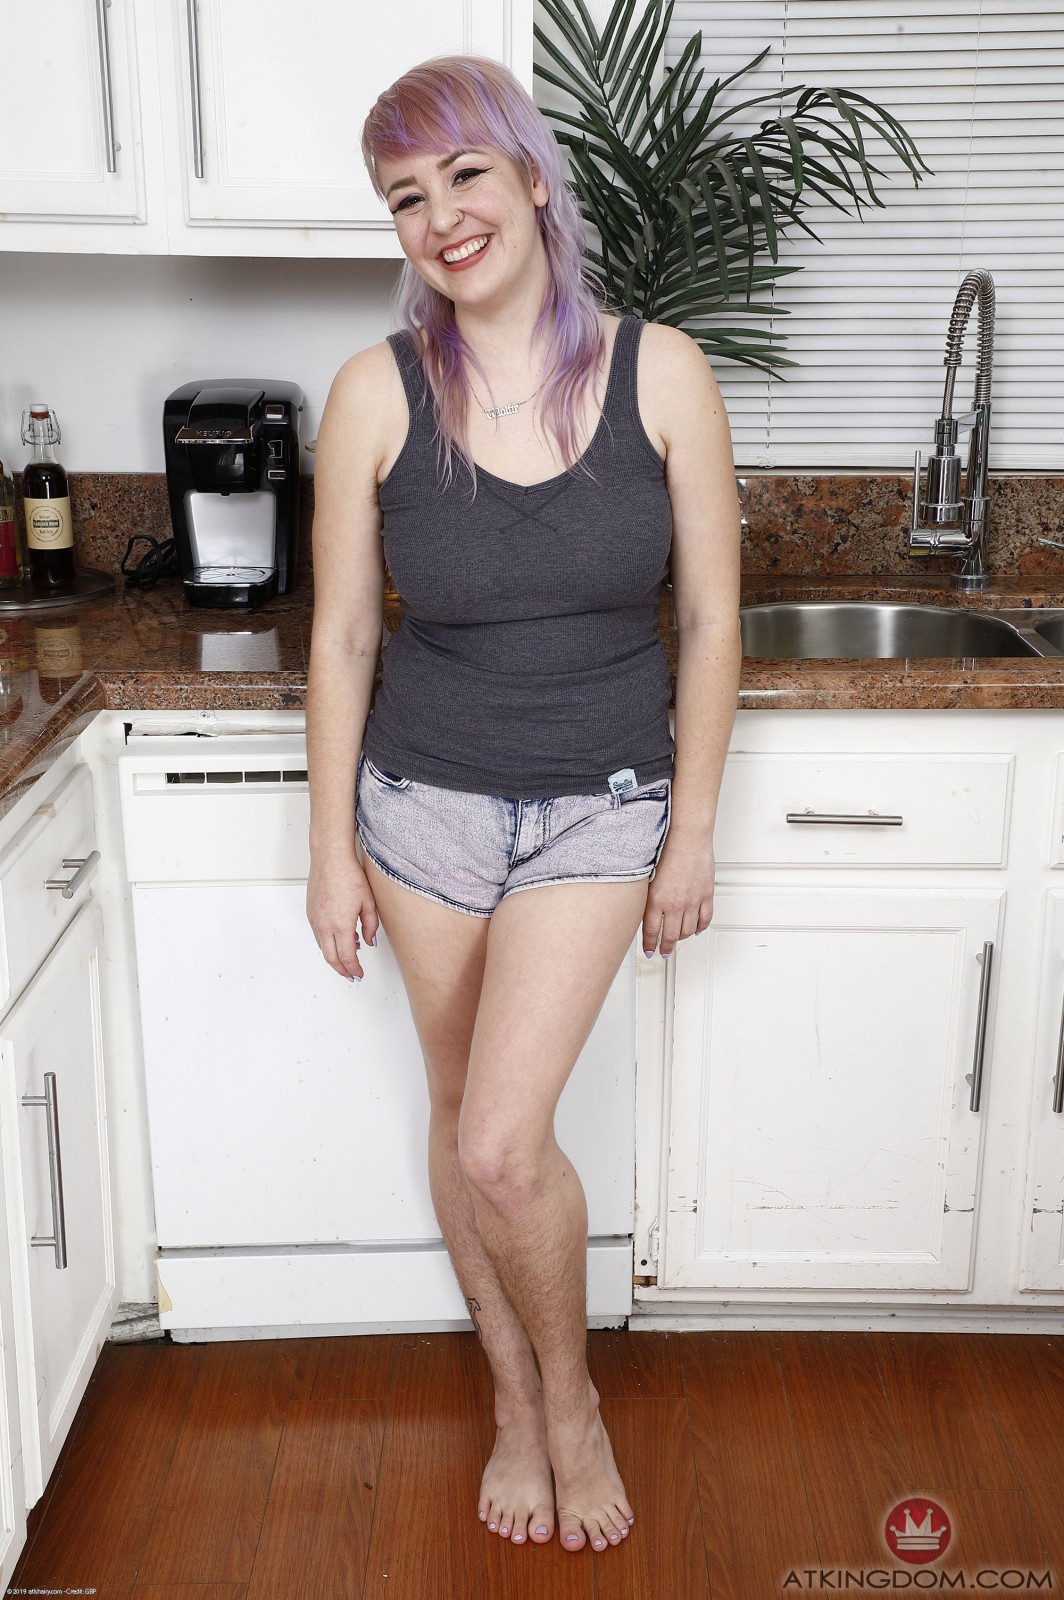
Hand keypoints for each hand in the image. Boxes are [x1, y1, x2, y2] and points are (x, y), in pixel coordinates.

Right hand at [306, 848, 379, 981]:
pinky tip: (340, 939)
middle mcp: (324, 925)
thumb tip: (370, 942)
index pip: (347, 957)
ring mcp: (315, 920)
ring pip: (323, 948)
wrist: (330, 859)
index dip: (354, 969)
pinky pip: (318, 936)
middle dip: (342, 970)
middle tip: (352, 976)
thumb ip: (371, 926)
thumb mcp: (368, 902)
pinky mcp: (311, 914)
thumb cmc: (348, 875)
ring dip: (335, 957)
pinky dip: (329, 943)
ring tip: (349, 958)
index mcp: (341, 925)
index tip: (359, 974)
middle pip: (331, 958)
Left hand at [642, 826, 714, 957]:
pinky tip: (697, 928)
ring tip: (678, 939)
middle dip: (666, 947)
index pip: (652, 931)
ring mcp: (692, 901)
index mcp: (657, 900)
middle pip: (671, 935)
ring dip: (683, 937)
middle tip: (663, 952)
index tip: (649, 951)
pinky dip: (701, 927)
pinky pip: (705, 918)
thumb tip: (644, 911)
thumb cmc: (666, 849)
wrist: (687, 837)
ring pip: (689, 930)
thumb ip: (647, 896)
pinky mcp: (706, 895)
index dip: (650, 945)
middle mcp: (675, 904)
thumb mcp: (648, 875)